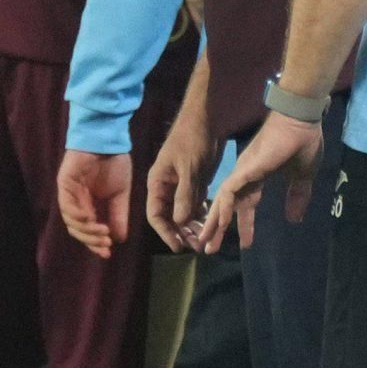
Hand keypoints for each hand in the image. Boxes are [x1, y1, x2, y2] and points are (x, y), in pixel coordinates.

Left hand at [57, 149, 131, 259]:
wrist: (109, 139)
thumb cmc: (114, 163)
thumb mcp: (120, 195)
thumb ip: (118, 215)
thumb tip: (119, 239)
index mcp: (88, 204)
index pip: (88, 230)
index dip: (96, 243)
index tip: (108, 253)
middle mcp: (76, 200)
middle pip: (77, 229)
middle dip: (91, 240)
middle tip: (106, 246)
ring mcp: (69, 191)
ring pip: (70, 219)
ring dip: (86, 230)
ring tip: (103, 233)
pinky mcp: (65, 182)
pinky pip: (66, 203)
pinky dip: (77, 214)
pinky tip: (90, 219)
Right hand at [147, 106, 216, 253]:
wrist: (206, 120)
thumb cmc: (192, 141)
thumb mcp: (189, 168)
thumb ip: (184, 195)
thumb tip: (179, 221)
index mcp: (157, 183)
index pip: (155, 214)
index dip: (165, 232)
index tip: (178, 246)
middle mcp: (166, 187)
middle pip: (169, 217)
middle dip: (181, 232)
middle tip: (197, 247)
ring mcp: (181, 186)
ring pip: (183, 213)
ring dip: (192, 226)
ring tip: (205, 239)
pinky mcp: (194, 183)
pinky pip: (195, 204)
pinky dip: (201, 215)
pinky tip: (211, 224)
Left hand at [198, 110, 322, 254]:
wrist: (301, 121)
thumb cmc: (303, 143)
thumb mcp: (302, 177)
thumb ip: (297, 197)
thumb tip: (294, 219)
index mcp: (259, 177)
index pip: (247, 206)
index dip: (244, 225)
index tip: (245, 244)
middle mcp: (245, 176)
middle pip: (228, 208)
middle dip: (218, 229)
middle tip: (209, 249)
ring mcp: (243, 172)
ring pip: (222, 202)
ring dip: (214, 223)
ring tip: (206, 243)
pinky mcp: (245, 168)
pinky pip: (229, 191)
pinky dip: (222, 207)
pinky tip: (218, 222)